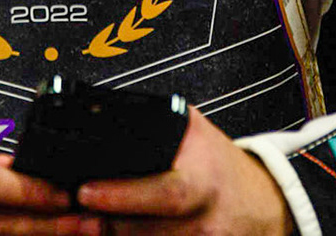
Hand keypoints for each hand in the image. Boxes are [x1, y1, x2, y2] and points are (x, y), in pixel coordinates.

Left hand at [76, 110, 292, 235]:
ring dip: (111, 235)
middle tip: (73, 211)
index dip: (124, 196)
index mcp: (203, 180)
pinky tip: (108, 232)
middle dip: (104, 222)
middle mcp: (204, 218)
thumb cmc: (220, 167)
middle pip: (144, 231)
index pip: (166, 193)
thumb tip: (97, 111)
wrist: (262, 206)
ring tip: (80, 222)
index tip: (86, 192)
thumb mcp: (193, 134)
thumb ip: (152, 122)